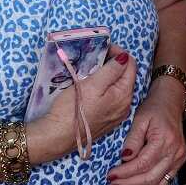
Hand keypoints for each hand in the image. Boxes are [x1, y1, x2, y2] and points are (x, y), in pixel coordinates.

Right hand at [32, 44, 135, 159]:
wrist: (55, 136)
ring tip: (92, 69)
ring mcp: (116, 114)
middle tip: (96, 57)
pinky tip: (92, 85)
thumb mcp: (92, 85)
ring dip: (108, 74)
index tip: (103, 48)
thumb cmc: (71, 109)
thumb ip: (111, 70)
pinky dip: (105, 87)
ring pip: (117, 86)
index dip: (118, 53)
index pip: (130, 65)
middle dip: (114, 63)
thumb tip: (125, 57)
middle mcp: (125, 106)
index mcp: (124, 95)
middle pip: (125, 76)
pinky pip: (111, 97)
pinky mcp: (106, 119)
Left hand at [106, 78, 185, 184]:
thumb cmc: (155, 107)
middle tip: (114, 183)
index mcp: (165, 140)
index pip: (142, 164)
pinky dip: (150, 183)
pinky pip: (165, 180)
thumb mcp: (139, 119)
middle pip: (150, 177)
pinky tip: (137, 181)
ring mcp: (179, 157)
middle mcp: (175, 151)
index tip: (111, 175)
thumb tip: (125, 158)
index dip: (125, 173)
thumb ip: (133, 139)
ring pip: (158, 183)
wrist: (171, 101)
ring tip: (123, 183)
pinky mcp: (180, 160)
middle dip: (129, 183)